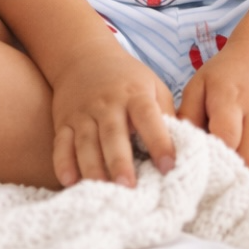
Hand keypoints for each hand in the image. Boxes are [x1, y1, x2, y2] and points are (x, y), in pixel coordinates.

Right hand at [51, 42, 176, 189]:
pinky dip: (63, 163)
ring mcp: (83, 113)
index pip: (148, 117)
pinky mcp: (64, 122)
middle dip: (120, 162)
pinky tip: (69, 182)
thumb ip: (166, 114)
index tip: (169, 166)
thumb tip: (187, 145)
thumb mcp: (153, 86)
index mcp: (135, 95)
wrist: (84, 56)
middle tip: (129, 187)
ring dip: (93, 168)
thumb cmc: (127, 78)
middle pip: (113, 135)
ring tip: (103, 191)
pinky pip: (61, 144)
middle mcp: (108, 105)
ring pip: (86, 143)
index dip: (159, 141)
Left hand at [178, 37, 248, 191]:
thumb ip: (187, 116)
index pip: (227, 138)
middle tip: (225, 185)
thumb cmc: (223, 76)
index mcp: (231, 97)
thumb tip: (177, 149)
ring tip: (243, 184)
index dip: (218, 160)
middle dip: (238, 177)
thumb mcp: (198, 86)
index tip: (208, 172)